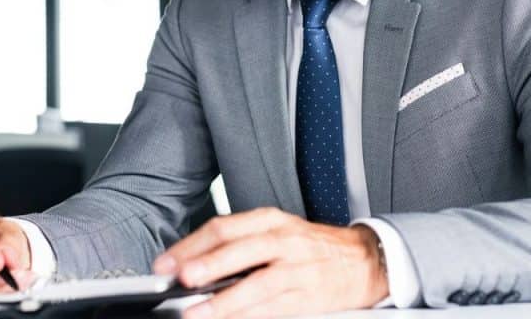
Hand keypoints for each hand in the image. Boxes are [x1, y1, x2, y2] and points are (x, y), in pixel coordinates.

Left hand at [153, 207, 387, 317]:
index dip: (191, 245)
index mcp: (270, 220)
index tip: (166, 263)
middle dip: (207, 264)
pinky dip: (249, 317)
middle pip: (240, 249)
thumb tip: (191, 263)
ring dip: (224, 301)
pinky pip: (275, 309)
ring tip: (197, 312)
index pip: (224, 227)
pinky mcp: (309, 296)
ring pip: (257, 283)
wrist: (364, 259)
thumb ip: (238, 244)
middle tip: (181, 277)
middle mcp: (283, 240)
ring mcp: (298, 268)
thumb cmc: (311, 247)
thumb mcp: (277, 231)